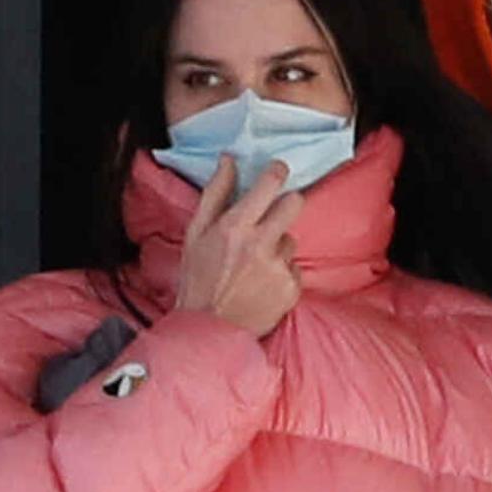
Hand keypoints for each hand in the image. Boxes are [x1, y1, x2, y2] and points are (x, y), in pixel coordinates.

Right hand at [176, 155, 302, 336]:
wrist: (208, 330)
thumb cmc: (198, 280)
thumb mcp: (195, 234)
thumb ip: (215, 193)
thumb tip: (229, 160)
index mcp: (235, 227)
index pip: (271, 184)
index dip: (277, 172)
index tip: (277, 170)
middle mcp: (260, 245)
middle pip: (296, 203)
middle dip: (287, 203)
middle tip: (273, 214)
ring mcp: (279, 268)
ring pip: (291, 239)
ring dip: (277, 246)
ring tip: (254, 265)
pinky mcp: (291, 289)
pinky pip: (294, 267)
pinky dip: (282, 272)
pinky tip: (262, 284)